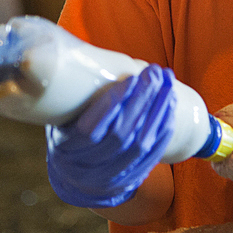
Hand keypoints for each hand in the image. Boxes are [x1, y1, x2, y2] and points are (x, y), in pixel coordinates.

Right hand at [46, 64, 175, 207]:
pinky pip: (151, 157)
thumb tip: (82, 51)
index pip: (91, 130)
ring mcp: (108, 178)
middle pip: (121, 135)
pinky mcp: (128, 181)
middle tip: (156, 73)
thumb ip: (71, 91)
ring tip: (168, 86)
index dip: (113, 104)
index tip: (131, 78)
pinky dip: (163, 131)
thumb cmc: (68, 130)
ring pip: (139, 146)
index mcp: (65, 149)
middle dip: (143, 101)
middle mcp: (85, 168)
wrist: (73, 176)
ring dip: (158, 112)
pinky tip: (171, 109)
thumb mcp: (61, 114)